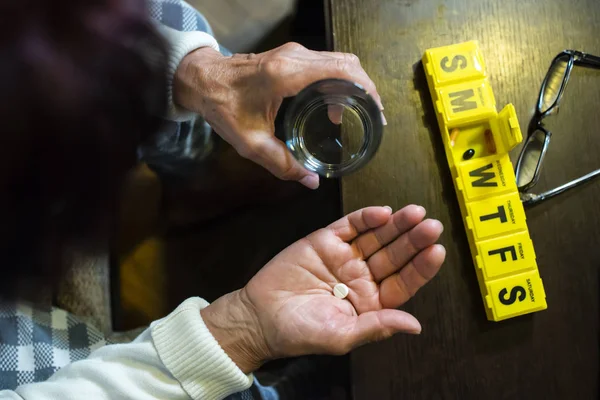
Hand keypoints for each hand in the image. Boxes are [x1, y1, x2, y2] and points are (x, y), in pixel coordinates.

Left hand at [173, 43, 385, 189]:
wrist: (201, 79)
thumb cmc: (223, 107)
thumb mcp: (250, 142)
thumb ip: (281, 164)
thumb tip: (311, 181)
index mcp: (288, 74)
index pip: (342, 71)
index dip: (367, 90)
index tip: (376, 113)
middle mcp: (296, 58)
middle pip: (348, 63)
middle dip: (366, 89)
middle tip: (373, 117)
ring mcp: (294, 54)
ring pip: (339, 61)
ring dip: (354, 84)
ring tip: (359, 113)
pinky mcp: (291, 56)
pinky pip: (326, 63)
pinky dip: (340, 81)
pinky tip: (336, 106)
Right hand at [201, 205, 444, 372]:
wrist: (258, 316)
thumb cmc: (300, 333)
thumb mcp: (340, 336)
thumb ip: (376, 326)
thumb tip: (416, 325)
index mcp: (371, 301)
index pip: (403, 282)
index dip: (421, 267)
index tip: (437, 251)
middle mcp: (362, 276)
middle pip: (394, 255)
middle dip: (413, 240)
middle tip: (432, 226)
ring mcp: (344, 255)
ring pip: (377, 236)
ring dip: (396, 225)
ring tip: (415, 213)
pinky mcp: (325, 240)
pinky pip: (350, 225)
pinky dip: (366, 217)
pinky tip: (383, 213)